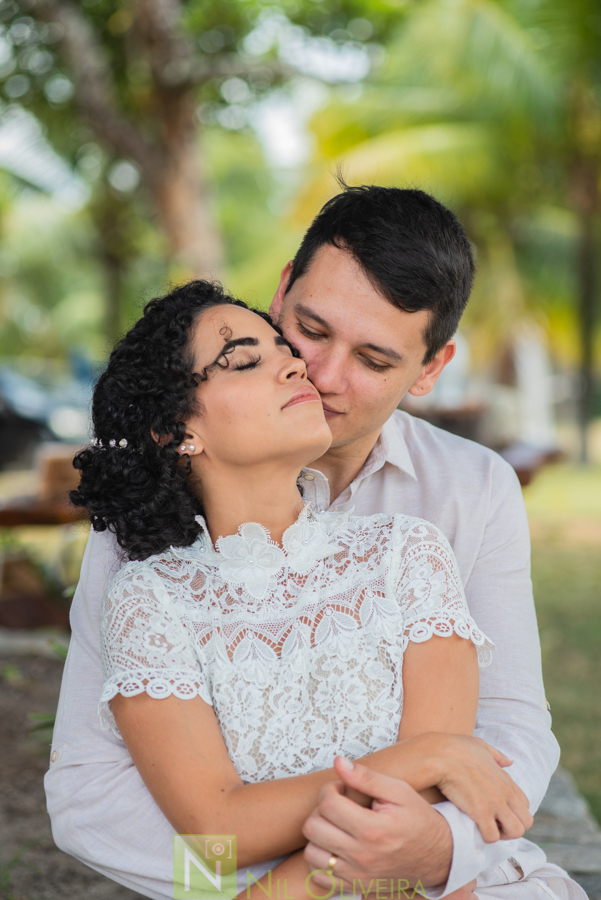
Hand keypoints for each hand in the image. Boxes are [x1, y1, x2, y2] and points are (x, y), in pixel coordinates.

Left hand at [303, 759, 453, 890]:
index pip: (327, 804)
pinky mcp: (356, 887)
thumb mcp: (399, 791)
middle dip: (321, 810)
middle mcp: (362, 856)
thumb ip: (366, 776)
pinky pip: (320, 877)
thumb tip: (339, 762)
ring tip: (335, 826)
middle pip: (314, 828)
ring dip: (318, 836)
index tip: (341, 788)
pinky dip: (321, 861)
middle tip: (337, 805)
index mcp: (372, 829)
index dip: (329, 789)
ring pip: (311, 854)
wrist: (439, 857)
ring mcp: (357, 875)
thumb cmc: (418, 819)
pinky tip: (334, 847)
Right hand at [425, 734, 533, 841]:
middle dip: (511, 827)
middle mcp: (505, 792)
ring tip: (485, 828)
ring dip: (502, 834)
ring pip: (516, 832)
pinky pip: (493, 836)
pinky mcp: (481, 812)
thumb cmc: (454, 748)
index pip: (525, 804)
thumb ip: (496, 755)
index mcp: (505, 779)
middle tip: (493, 825)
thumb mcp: (479, 745)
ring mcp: (495, 803)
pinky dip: (484, 836)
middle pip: (526, 821)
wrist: (438, 755)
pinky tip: (473, 828)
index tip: (497, 813)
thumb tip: (509, 761)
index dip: (512, 812)